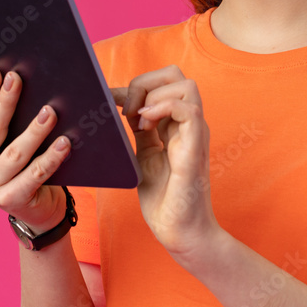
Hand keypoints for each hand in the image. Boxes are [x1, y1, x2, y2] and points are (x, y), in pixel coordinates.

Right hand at [0, 67, 70, 232]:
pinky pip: (35, 175)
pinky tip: (65, 142)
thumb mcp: (1, 139)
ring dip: (34, 131)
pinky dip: (51, 158)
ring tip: (50, 112)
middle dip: (5, 103)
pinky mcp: (10, 202)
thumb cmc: (20, 165)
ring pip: (14, 154)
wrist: (36, 208)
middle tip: (18, 79)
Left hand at [109, 64, 219, 260]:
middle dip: (145, 83)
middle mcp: (189, 123)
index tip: (111, 100)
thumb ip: (139, 130)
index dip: (135, 85)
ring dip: (153, 96)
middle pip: (176, 75)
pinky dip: (163, 108)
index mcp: (177, 123)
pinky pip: (188, 109)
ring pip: (186, 85)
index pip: (164, 82)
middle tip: (127, 109)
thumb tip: (119, 106)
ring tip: (139, 121)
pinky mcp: (195, 147)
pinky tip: (145, 125)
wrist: (179, 231)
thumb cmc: (164, 198)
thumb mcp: (143, 155)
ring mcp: (194, 133)